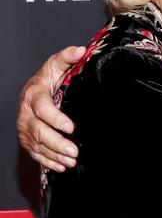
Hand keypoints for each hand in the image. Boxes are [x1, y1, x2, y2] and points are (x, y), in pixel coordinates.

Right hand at [16, 46, 85, 171]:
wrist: (33, 93)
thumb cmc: (47, 80)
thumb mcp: (56, 66)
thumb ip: (67, 58)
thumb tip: (80, 50)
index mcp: (34, 95)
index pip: (43, 109)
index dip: (56, 119)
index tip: (71, 127)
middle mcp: (26, 114)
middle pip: (39, 132)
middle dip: (57, 143)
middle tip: (74, 152)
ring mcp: (25, 129)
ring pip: (38, 145)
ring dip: (55, 155)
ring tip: (71, 161)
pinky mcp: (27, 141)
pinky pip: (35, 154)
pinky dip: (48, 162)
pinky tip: (61, 166)